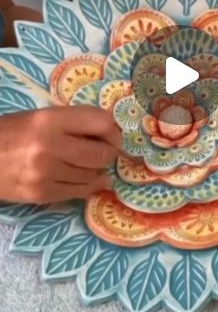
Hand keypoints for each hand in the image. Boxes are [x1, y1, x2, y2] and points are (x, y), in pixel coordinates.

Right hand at [0, 106, 120, 203]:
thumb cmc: (10, 132)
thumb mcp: (40, 117)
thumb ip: (73, 122)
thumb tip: (110, 134)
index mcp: (50, 120)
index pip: (101, 122)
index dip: (113, 129)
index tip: (111, 134)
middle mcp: (51, 146)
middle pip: (102, 153)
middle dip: (109, 153)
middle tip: (104, 151)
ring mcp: (46, 173)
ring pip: (93, 175)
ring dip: (97, 170)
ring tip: (88, 164)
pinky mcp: (42, 194)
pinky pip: (79, 192)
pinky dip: (89, 186)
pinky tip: (88, 180)